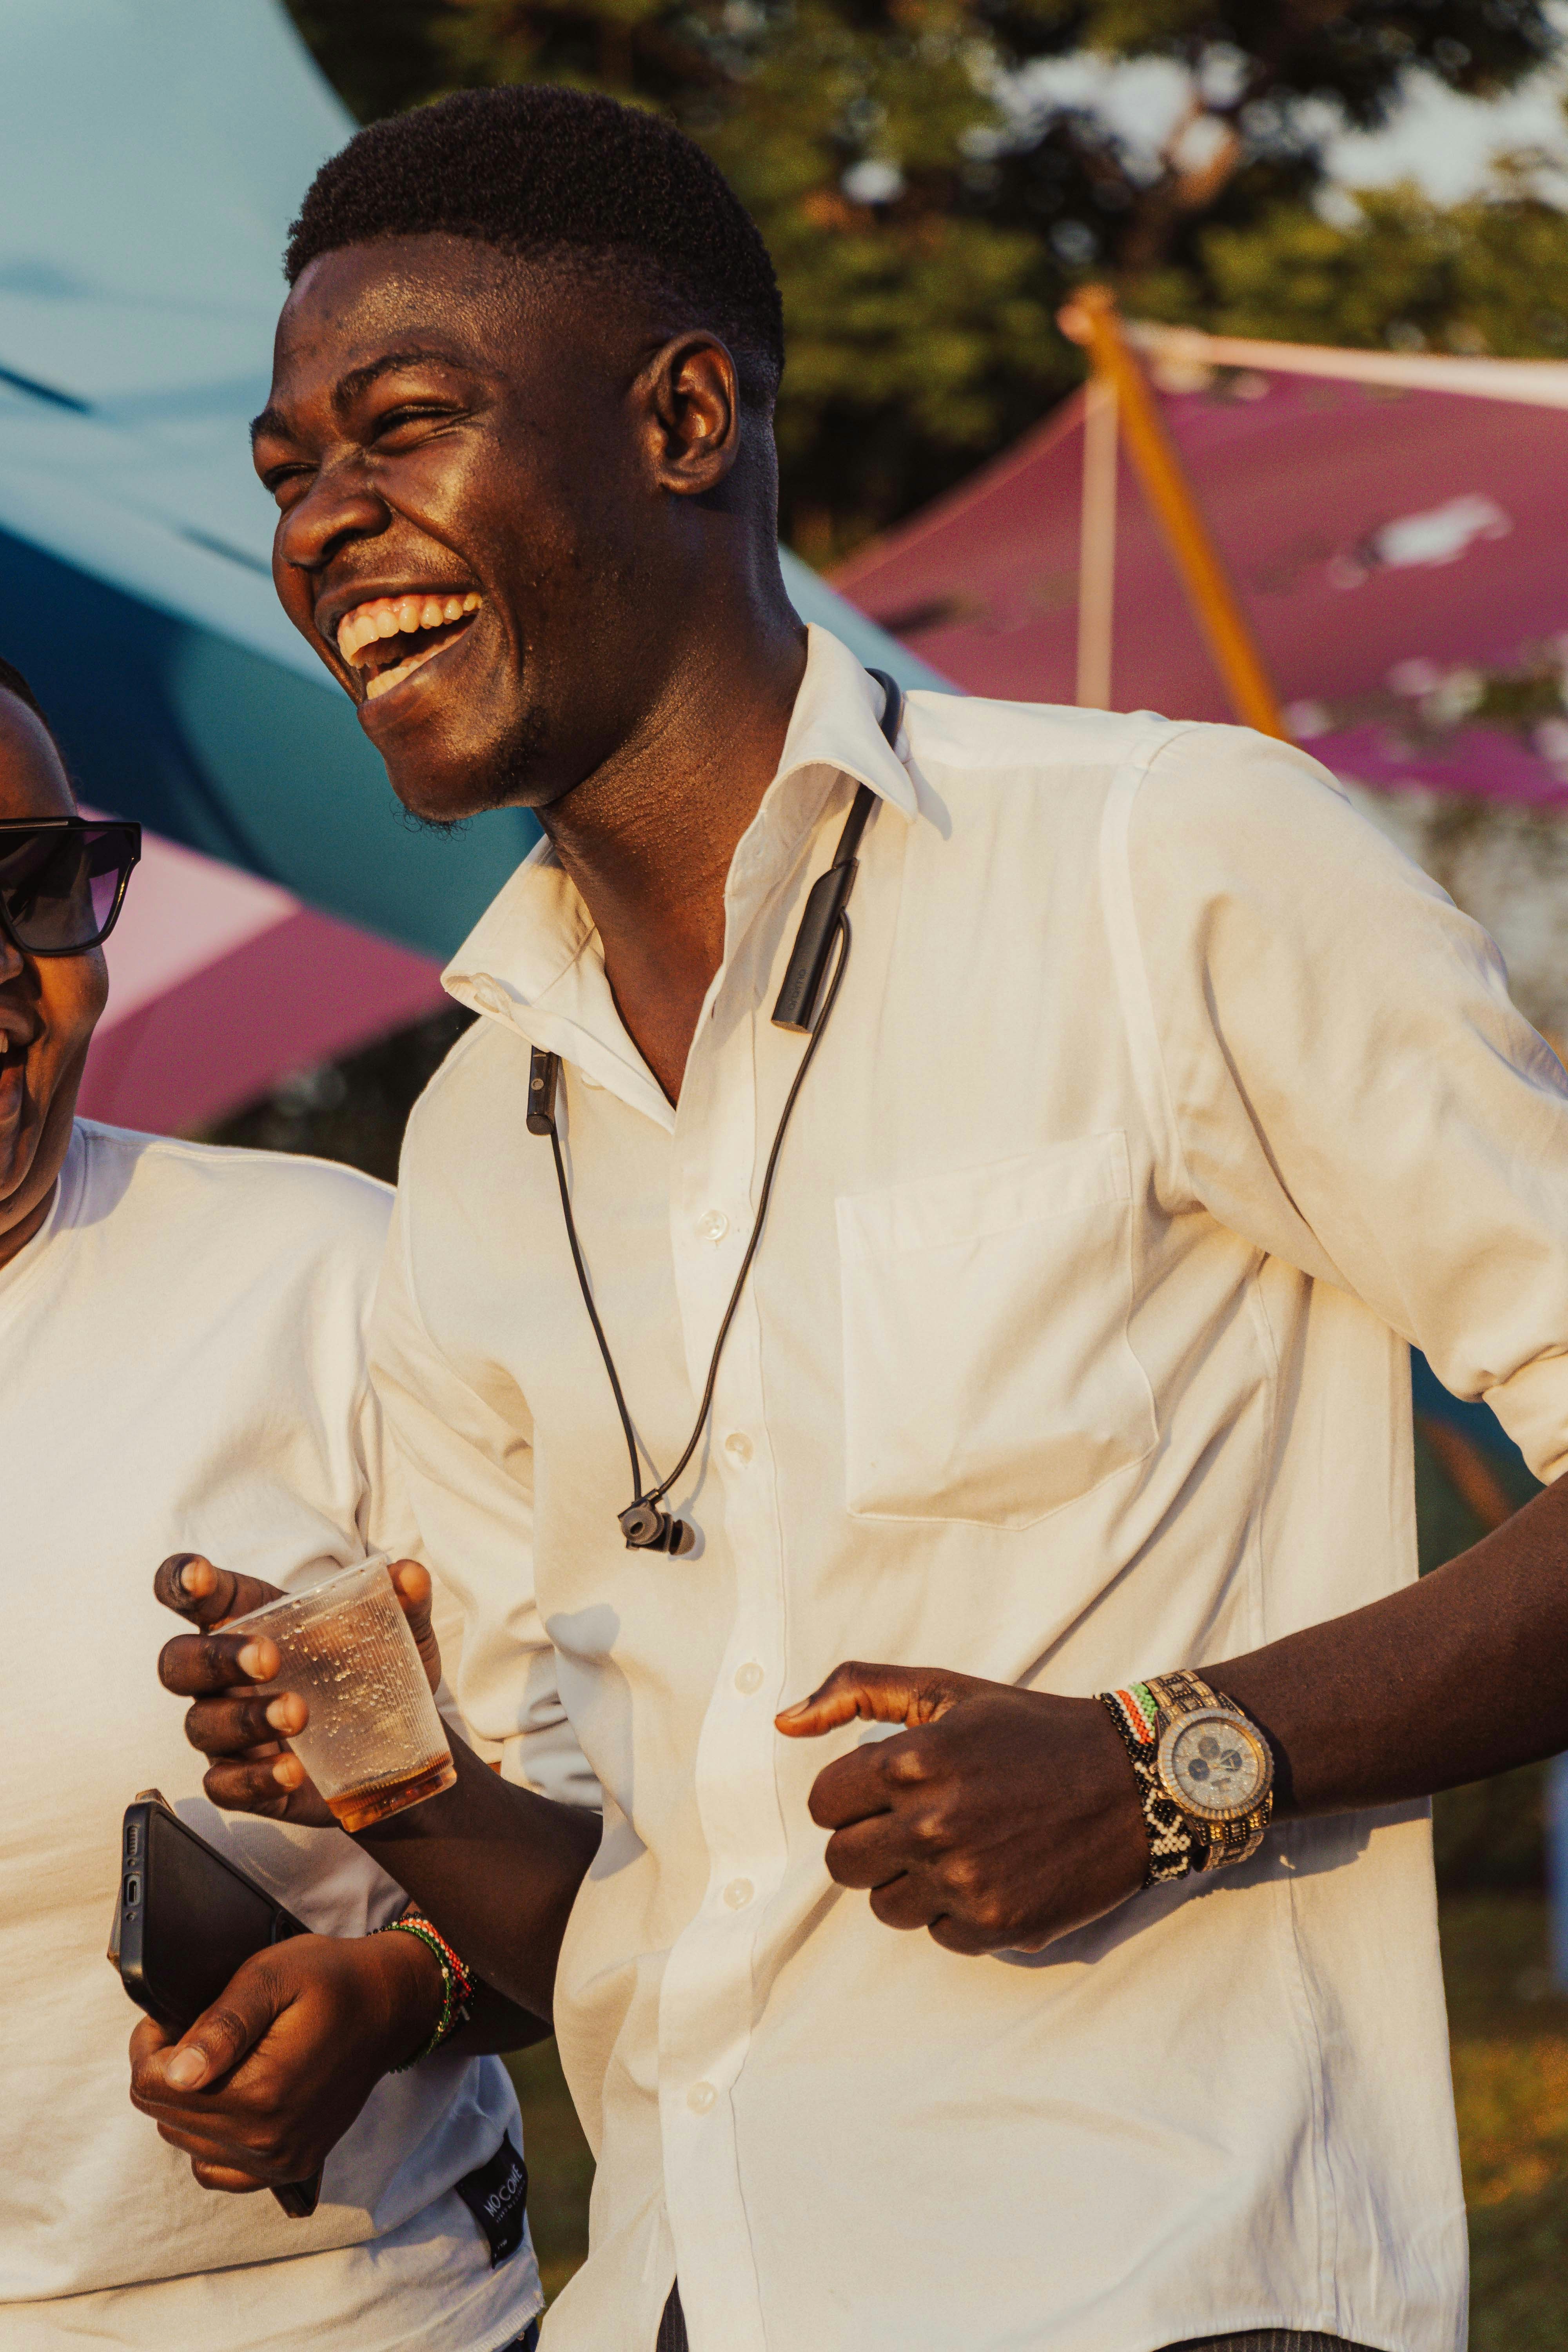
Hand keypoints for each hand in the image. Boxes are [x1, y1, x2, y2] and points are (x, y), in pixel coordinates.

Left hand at [127, 1927, 443, 2191]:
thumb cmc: (330, 1979)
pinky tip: (230, 2099)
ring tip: (218, 2058)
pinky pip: (216, 2171)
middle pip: (165, 2117)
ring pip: (185, 2142)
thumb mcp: (273, 1975)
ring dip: (188, 2101)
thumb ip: (223, 2023)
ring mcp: (280, 2162)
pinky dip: (210, 2138)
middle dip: (167, 2071)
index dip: (149, 2045)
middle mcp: (268, 2141)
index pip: (152, 2088)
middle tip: (197, 2030)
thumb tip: (177, 2073)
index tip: (168, 2016)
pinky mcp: (289, 2168)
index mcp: (260, 2093)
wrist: (388, 2007)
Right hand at [154, 1554, 440, 1824]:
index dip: (182, 1581)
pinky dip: (253, 1778)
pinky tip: (292, 1771)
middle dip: (215, 1657)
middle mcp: (226, 1675)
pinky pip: (224, 1785)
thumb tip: (408, 1575)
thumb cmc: (377, 1674)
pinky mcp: (242, 1781)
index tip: (198, 1578)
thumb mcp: (401, 1635)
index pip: (197, 1596)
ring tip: (299, 1715)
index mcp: (251, 1622)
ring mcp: (228, 1731)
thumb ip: (403, 1602)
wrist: (398, 1752)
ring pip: (201, 1724)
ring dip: (245, 1718)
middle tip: (268, 1659)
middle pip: (178, 1662)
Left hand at [776, 1662, 1149, 1954]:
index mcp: (912, 1760)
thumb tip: (782, 1723)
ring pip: (883, 1905)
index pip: (823, 1804)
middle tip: (915, 1821)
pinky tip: (992, 1871)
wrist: (1134, 1780)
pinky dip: (954, 1909)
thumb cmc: (1032, 1729)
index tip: (884, 1788)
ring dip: (907, 1880)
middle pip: (841, 1862)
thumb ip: (856, 1691)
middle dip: (868, 1840)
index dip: (849, 1795)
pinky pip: (936, 1934)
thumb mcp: (945, 1689)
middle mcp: (932, 1825)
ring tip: (957, 1845)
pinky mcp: (995, 1925)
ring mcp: (964, 1880)